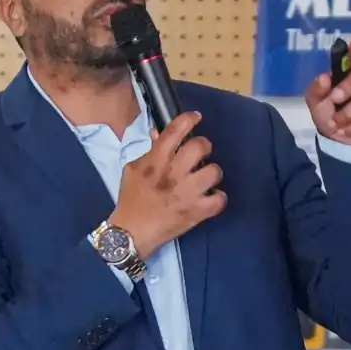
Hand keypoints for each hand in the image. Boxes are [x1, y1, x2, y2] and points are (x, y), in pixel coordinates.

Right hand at [110, 111, 224, 258]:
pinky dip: (219, 198)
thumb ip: (149, 151)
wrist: (131, 232)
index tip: (196, 117)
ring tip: (207, 178)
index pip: (175, 131)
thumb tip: (158, 133)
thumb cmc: (131, 199)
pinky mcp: (196, 212)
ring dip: (213, 173)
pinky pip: (219, 200)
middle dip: (204, 146)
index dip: (189, 119)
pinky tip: (212, 198)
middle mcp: (174, 173)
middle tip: (201, 153)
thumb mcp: (133, 169)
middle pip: (200, 147)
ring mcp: (187, 193)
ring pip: (214, 171)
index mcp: (157, 160)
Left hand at [305, 13, 350, 144]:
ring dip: (348, 115)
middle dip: (349, 87)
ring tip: (335, 124)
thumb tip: (326, 77)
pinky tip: (346, 130)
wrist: (340, 141)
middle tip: (334, 100)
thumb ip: (316, 89)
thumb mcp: (314, 101)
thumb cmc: (327, 112)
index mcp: (350, 67)